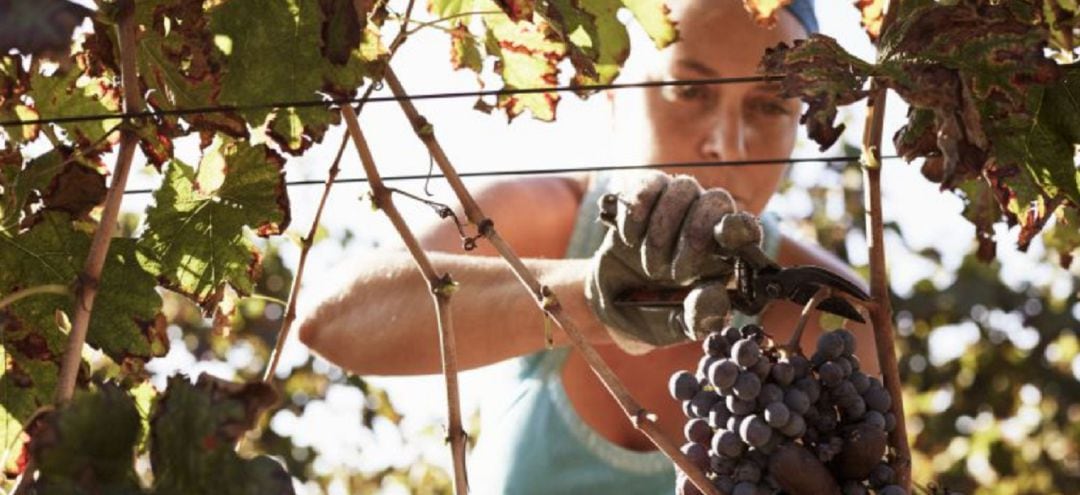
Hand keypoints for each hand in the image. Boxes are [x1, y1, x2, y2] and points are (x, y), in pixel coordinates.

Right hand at [584, 172, 757, 353]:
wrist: (611, 305)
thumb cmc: (654, 314)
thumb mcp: (677, 326)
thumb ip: (700, 317)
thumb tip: (716, 294)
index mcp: (725, 255)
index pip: (745, 227)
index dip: (739, 227)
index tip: (726, 235)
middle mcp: (705, 224)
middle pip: (716, 200)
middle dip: (694, 233)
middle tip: (676, 274)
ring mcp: (676, 208)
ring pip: (683, 187)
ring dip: (662, 229)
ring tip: (649, 266)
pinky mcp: (645, 199)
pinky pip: (650, 184)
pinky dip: (638, 209)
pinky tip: (630, 237)